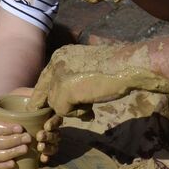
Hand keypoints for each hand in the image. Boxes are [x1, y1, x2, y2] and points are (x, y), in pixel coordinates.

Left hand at [11, 87, 61, 163]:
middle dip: (50, 136)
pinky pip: (47, 155)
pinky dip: (46, 157)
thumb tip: (39, 95)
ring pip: (54, 144)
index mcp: (48, 113)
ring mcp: (44, 138)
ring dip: (49, 147)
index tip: (46, 126)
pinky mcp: (38, 148)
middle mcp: (48, 126)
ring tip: (40, 147)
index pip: (57, 118)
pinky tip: (43, 159)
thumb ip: (32, 93)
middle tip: (40, 136)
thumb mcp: (22, 93)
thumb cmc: (12, 101)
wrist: (1, 112)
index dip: (54, 123)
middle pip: (56, 133)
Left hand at [30, 44, 168, 117]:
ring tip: (90, 106)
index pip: (45, 77)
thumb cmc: (114, 67)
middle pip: (46, 91)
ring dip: (73, 109)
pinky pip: (63, 111)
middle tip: (69, 114)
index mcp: (61, 54)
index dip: (45, 94)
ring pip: (55, 103)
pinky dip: (77, 113)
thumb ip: (73, 80)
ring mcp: (59, 75)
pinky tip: (91, 108)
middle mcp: (56, 62)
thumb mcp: (87, 69)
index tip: (40, 107)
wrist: (128, 66)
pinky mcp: (65, 90)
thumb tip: (62, 101)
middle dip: (57, 105)